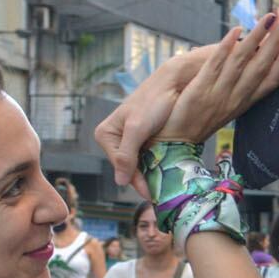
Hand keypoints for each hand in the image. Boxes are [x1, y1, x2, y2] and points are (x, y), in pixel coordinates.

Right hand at [96, 53, 198, 194]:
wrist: (173, 83)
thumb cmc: (154, 102)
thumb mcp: (137, 128)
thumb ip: (126, 154)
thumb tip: (119, 182)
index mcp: (105, 134)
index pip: (119, 165)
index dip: (135, 180)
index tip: (150, 194)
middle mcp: (114, 137)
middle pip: (127, 166)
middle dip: (142, 179)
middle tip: (158, 194)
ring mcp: (129, 138)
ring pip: (138, 163)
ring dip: (149, 174)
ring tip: (163, 188)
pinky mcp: (143, 137)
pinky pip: (147, 156)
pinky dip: (155, 165)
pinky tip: (165, 173)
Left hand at [159, 17, 278, 148]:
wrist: (173, 146)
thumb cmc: (196, 125)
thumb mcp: (222, 110)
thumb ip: (234, 91)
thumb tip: (243, 70)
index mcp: (242, 104)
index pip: (269, 82)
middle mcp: (234, 99)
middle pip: (260, 66)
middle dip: (275, 42)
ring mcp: (217, 94)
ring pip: (241, 61)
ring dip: (256, 38)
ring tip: (269, 18)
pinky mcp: (199, 91)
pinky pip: (215, 65)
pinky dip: (225, 47)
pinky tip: (235, 31)